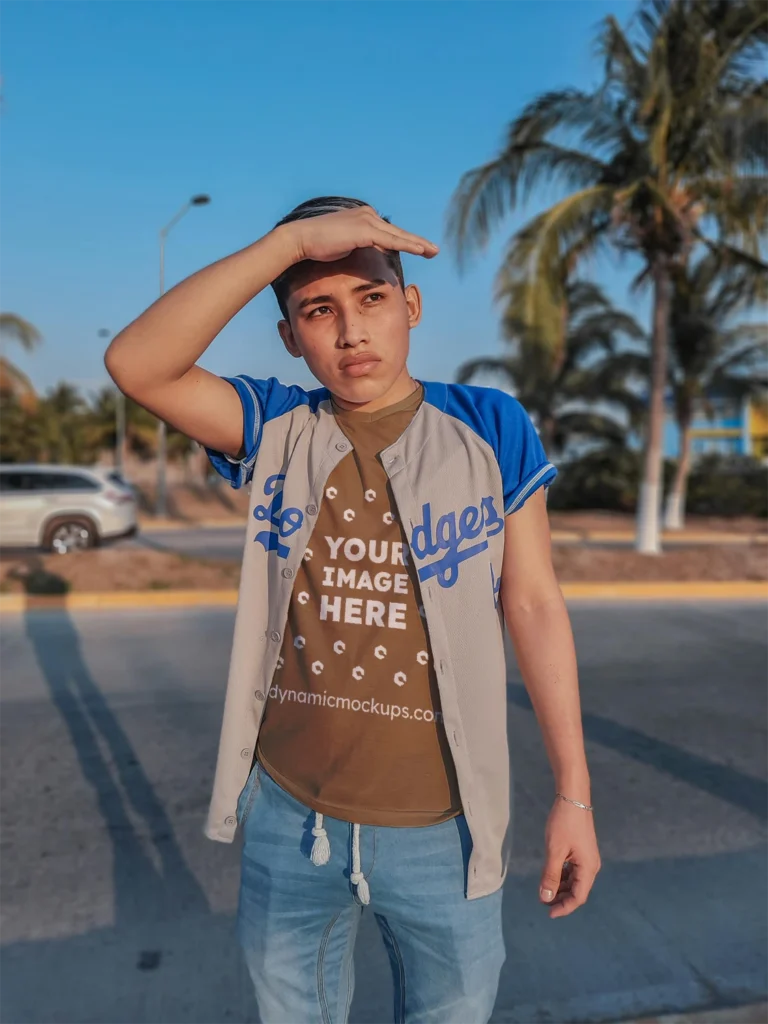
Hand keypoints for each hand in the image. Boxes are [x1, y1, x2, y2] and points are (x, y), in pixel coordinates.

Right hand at [284, 205, 438, 264]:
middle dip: (417, 242)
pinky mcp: (364, 230)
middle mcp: (367, 215)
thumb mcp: (342, 245)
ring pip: (398, 236)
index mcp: (362, 217)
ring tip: (433, 252)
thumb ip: (356, 246)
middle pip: (397, 232)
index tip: (418, 249)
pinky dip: (407, 245)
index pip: (388, 232)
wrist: (300, 239)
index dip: (404, 241)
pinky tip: (421, 251)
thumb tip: (363, 253)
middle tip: (434, 250)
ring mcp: (366, 220)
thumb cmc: (316, 246)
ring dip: (418, 244)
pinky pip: (391, 240)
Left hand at [538, 796, 600, 918]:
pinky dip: (562, 876)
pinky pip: (573, 870)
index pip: (578, 897)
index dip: (564, 907)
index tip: (548, 913)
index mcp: (588, 868)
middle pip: (577, 890)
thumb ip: (550, 875)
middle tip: (542, 902)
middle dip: (561, 898)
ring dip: (560, 887)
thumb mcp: (555, 851)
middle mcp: (591, 866)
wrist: (573, 798)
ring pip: (574, 880)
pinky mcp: (581, 850)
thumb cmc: (564, 824)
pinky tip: (551, 875)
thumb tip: (546, 897)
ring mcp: (587, 858)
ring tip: (544, 890)